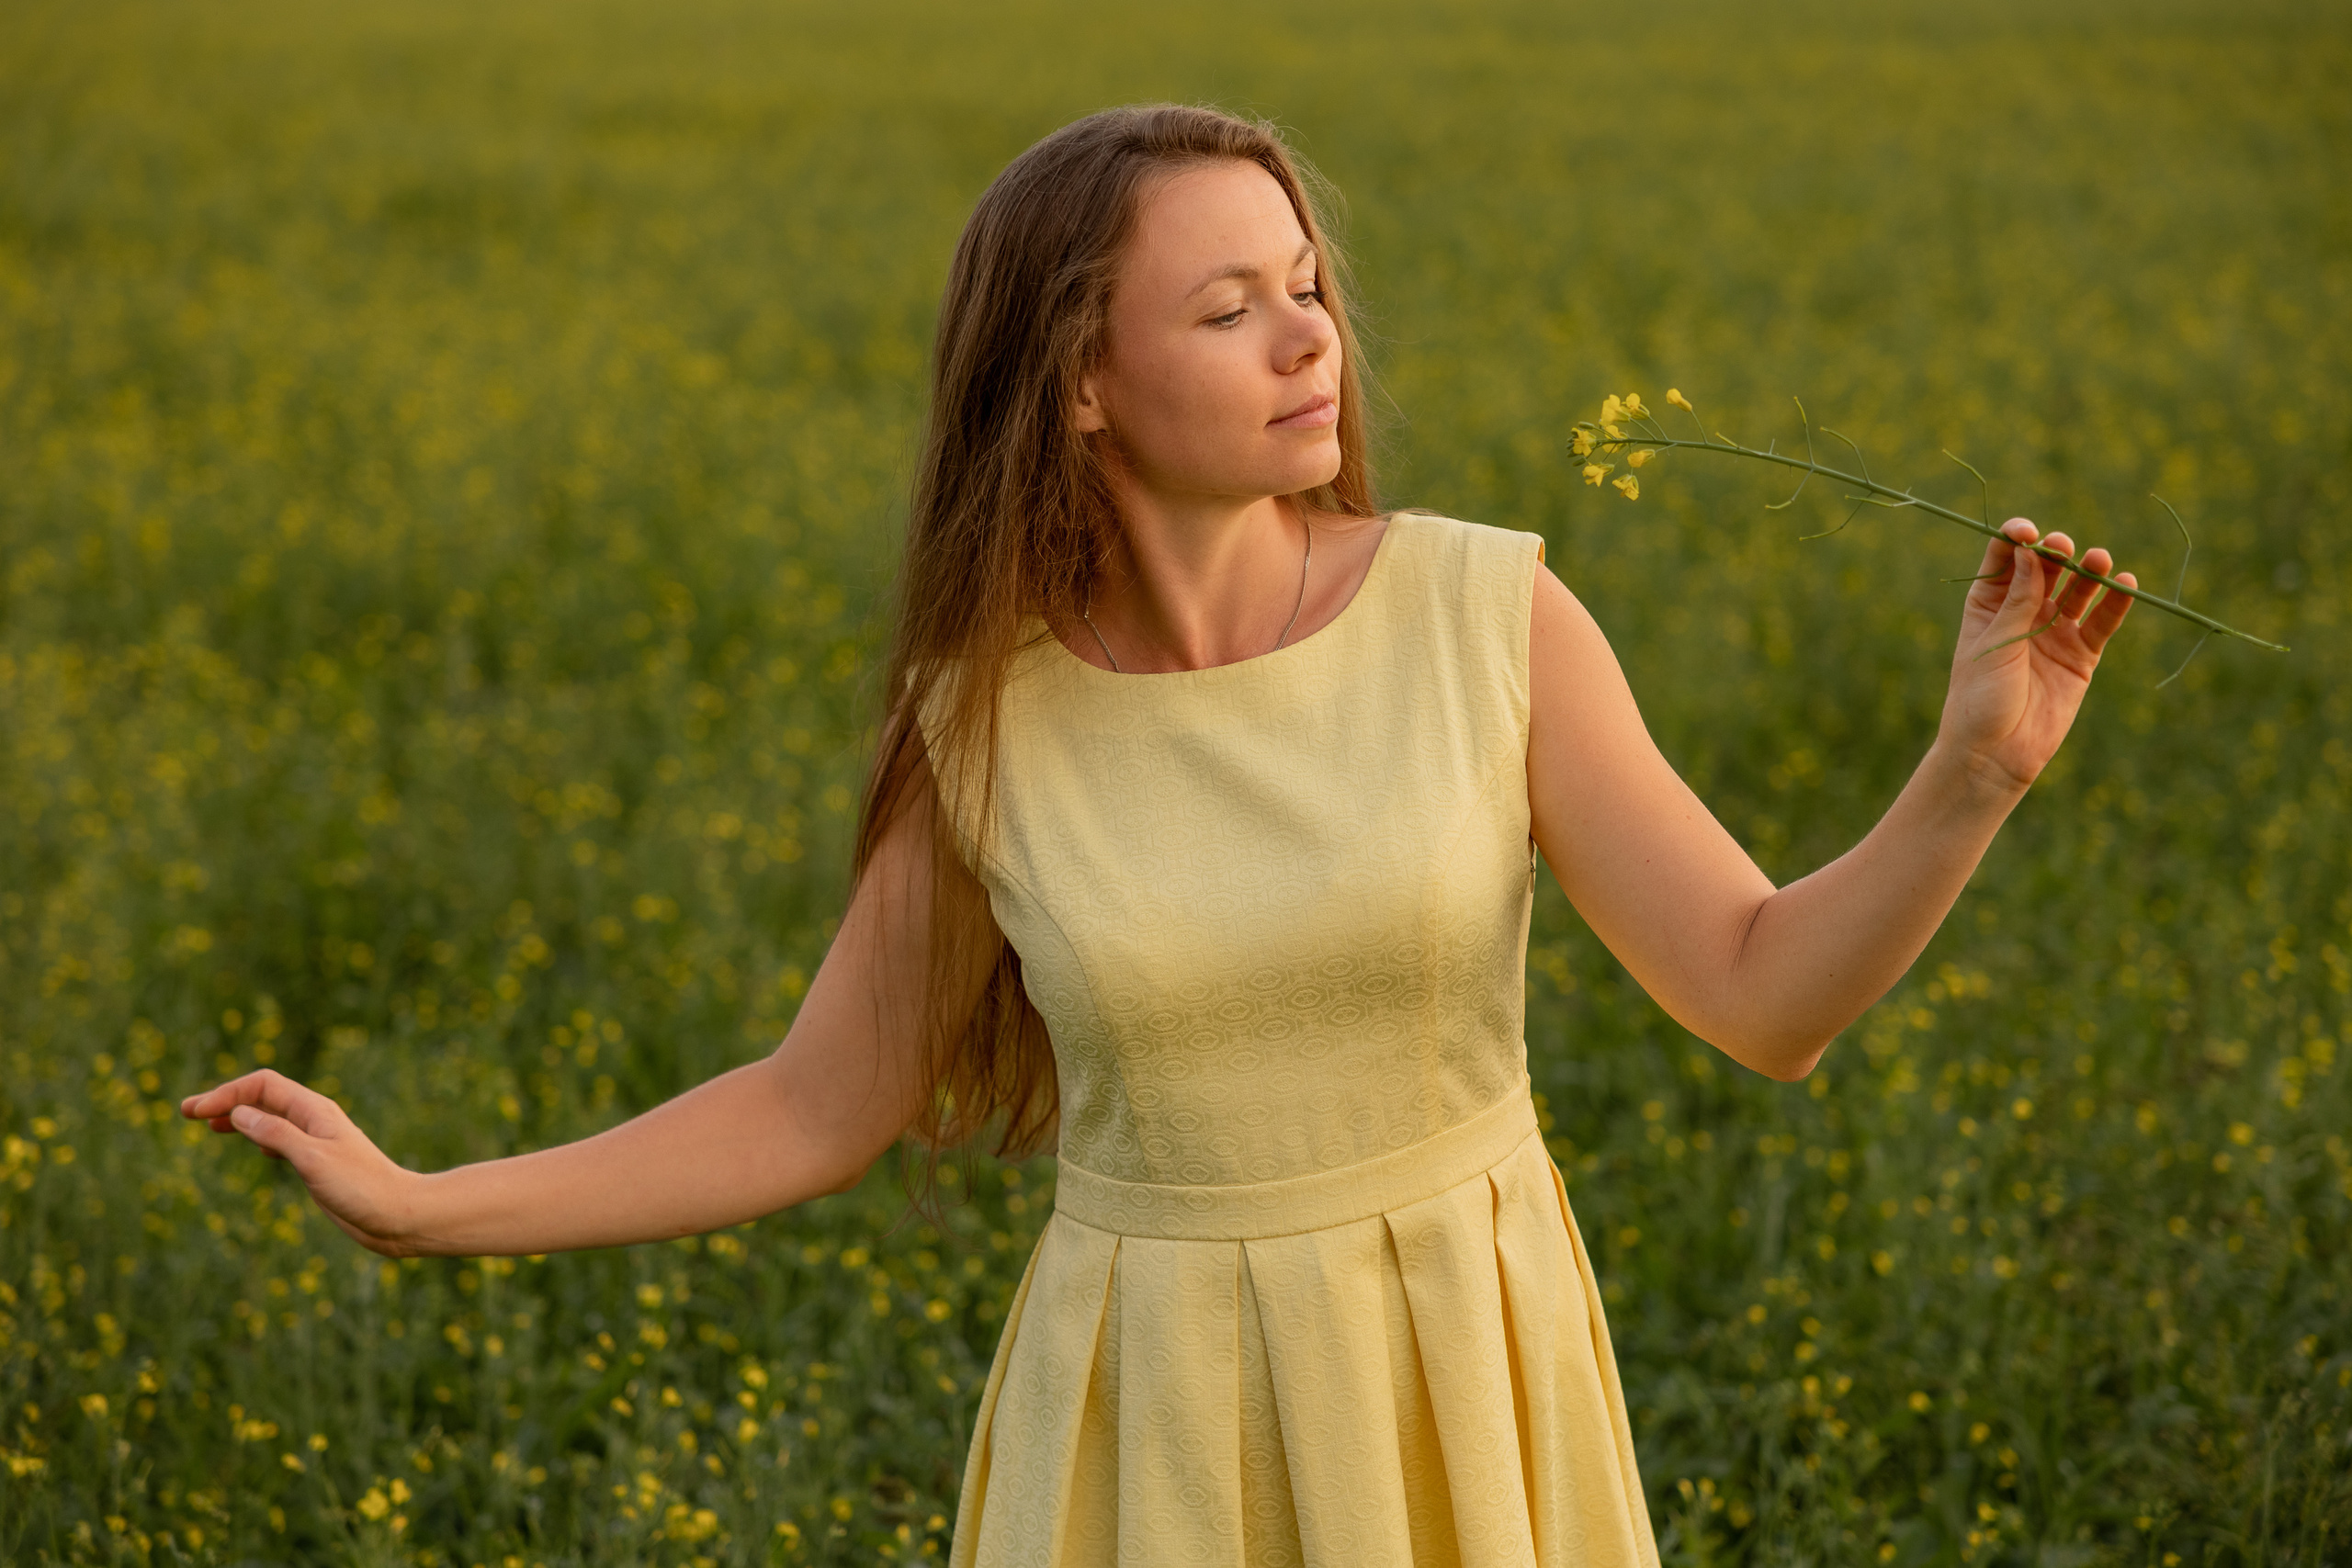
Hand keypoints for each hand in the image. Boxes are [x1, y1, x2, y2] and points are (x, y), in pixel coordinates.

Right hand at [181, 1071, 420, 1255]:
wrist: (398, 1216)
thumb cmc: (362, 1188)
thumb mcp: (313, 1159)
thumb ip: (277, 1134)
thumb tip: (239, 1113)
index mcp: (315, 1111)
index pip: (263, 1085)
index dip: (226, 1093)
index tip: (194, 1113)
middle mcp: (315, 1121)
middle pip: (263, 1097)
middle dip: (226, 1100)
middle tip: (186, 1112)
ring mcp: (317, 1142)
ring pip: (270, 1118)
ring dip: (239, 1117)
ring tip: (207, 1124)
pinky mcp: (319, 1164)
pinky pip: (282, 1139)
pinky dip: (260, 1136)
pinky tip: (253, 1145)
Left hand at [1938, 517, 2135, 792]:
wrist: (1995, 753)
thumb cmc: (1980, 697)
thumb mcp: (1995, 642)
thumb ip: (2017, 599)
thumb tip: (2029, 550)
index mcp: (1988, 604)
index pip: (2005, 559)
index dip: (2017, 539)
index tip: (2028, 531)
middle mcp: (2023, 612)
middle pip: (2046, 569)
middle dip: (2056, 553)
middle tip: (2063, 548)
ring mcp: (2054, 633)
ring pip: (2078, 592)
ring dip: (2089, 573)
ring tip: (2099, 559)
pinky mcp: (2080, 656)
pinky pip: (2102, 624)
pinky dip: (2115, 604)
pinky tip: (2125, 583)